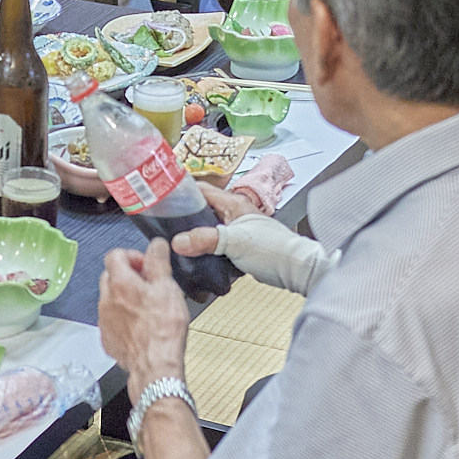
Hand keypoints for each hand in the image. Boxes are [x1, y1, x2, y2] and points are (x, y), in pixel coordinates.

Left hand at [97, 239, 191, 381]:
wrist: (156, 366)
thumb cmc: (162, 329)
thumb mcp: (167, 287)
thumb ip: (158, 261)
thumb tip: (156, 245)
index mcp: (119, 283)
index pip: (114, 255)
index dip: (132, 256)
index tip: (146, 265)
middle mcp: (106, 300)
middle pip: (110, 276)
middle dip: (128, 276)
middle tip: (148, 284)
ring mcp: (104, 321)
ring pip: (110, 300)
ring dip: (125, 298)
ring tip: (148, 308)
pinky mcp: (108, 340)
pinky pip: (111, 322)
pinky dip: (123, 319)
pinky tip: (142, 326)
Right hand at [172, 193, 332, 292]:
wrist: (296, 269)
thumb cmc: (273, 249)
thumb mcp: (235, 241)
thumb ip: (205, 239)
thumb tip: (178, 241)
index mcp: (233, 202)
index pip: (200, 190)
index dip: (180, 192)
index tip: (162, 199)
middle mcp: (234, 213)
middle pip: (201, 211)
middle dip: (184, 219)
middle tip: (165, 227)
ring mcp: (238, 230)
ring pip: (208, 229)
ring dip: (195, 237)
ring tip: (177, 245)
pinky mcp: (240, 247)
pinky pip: (217, 245)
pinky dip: (206, 250)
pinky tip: (198, 260)